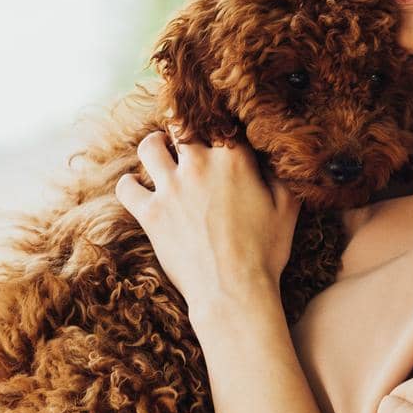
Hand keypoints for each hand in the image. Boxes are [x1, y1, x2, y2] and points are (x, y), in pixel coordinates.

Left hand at [114, 120, 302, 322]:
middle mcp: (199, 164)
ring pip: (149, 147)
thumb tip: (276, 155)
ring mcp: (171, 188)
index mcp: (233, 158)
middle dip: (182, 126)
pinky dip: (129, 185)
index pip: (220, 121)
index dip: (217, 120)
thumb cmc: (265, 253)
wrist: (233, 292)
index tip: (215, 124)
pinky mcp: (150, 213)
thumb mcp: (286, 209)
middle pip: (181, 124)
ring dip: (154, 147)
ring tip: (160, 153)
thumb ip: (281, 175)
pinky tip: (137, 187)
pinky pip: (126, 187)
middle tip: (185, 135)